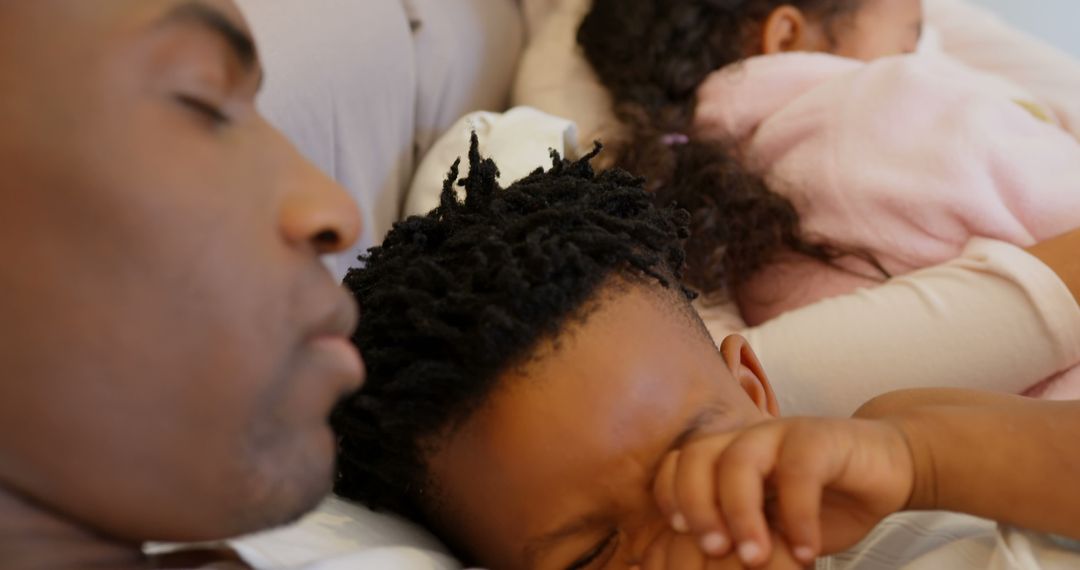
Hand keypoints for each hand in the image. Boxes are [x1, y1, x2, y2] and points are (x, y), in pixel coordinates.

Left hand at [653, 418, 913, 566]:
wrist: (889, 466)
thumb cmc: (825, 503)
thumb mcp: (775, 527)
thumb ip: (742, 536)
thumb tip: (701, 568)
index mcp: (726, 455)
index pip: (677, 464)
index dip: (670, 496)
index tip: (680, 536)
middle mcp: (746, 438)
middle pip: (697, 457)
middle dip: (698, 506)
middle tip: (713, 552)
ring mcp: (781, 433)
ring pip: (740, 459)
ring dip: (741, 513)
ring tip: (755, 558)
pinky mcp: (821, 437)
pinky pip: (798, 470)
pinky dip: (798, 515)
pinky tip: (806, 552)